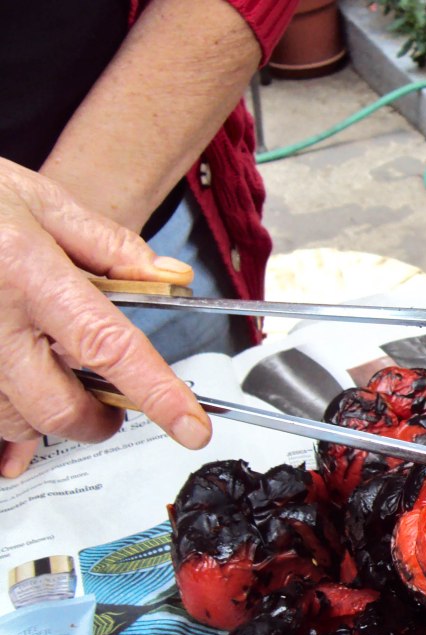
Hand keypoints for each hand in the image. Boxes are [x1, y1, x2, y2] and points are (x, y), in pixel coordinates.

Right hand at [0, 158, 209, 478]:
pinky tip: (17, 401)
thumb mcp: (39, 200)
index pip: (108, 346)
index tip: (191, 427)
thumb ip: (107, 245)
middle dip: (98, 421)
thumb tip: (169, 276)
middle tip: (114, 407)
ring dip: (46, 418)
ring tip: (55, 383)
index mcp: (27, 272)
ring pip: (13, 422)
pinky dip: (5, 423)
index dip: (156, 393)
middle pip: (58, 408)